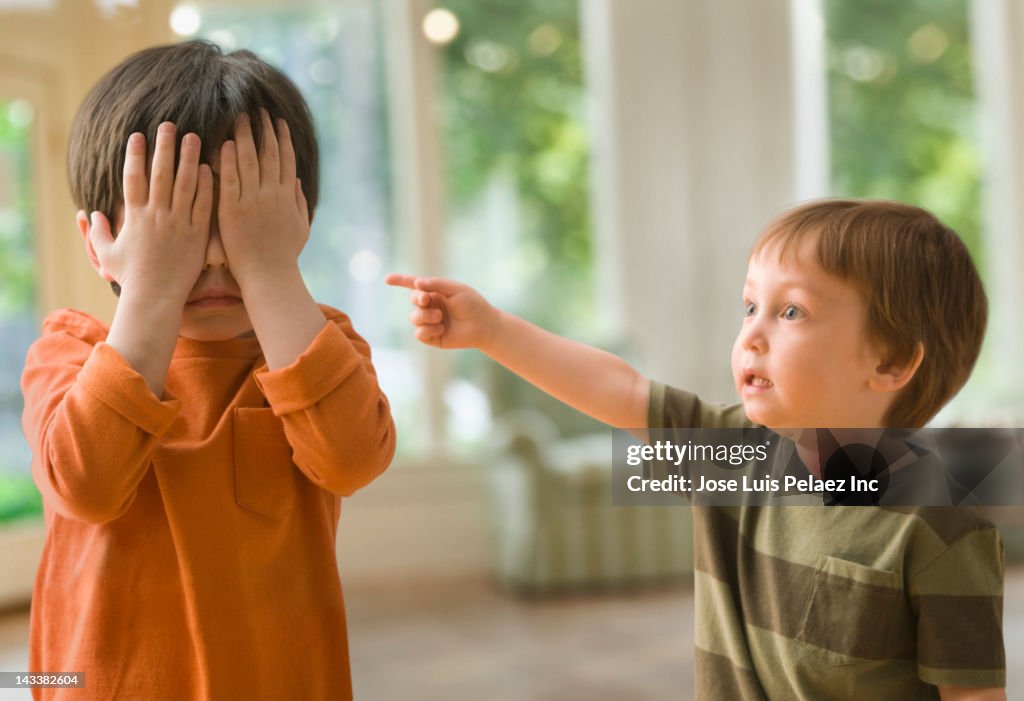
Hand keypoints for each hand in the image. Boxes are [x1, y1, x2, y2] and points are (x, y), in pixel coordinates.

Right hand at [88, 123, 212, 303]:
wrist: (155, 298)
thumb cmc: (131, 278)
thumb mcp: (107, 254)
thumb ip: (98, 232)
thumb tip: (90, 215)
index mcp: (135, 216)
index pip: (134, 177)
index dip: (135, 154)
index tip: (138, 135)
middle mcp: (157, 215)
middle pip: (161, 173)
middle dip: (164, 146)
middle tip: (169, 124)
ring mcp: (179, 223)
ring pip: (185, 184)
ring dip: (189, 158)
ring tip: (194, 137)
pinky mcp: (197, 234)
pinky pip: (203, 204)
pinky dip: (207, 185)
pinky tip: (211, 167)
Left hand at [218, 109, 309, 288]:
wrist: (269, 276)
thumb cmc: (284, 256)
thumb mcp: (301, 228)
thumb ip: (300, 203)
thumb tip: (298, 182)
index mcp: (287, 197)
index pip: (285, 161)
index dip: (282, 139)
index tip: (277, 122)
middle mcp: (272, 195)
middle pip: (269, 155)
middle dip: (264, 130)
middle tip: (258, 109)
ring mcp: (252, 201)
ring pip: (250, 161)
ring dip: (246, 137)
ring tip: (240, 116)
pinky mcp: (233, 210)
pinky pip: (230, 180)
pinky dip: (229, 161)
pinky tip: (226, 142)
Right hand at [385, 274, 499, 349]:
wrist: (484, 326)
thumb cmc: (473, 305)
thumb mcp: (455, 289)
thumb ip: (436, 284)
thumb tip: (416, 284)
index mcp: (436, 293)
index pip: (414, 286)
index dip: (400, 281)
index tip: (387, 279)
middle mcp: (431, 307)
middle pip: (413, 300)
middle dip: (418, 299)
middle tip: (427, 299)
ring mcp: (430, 322)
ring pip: (414, 317)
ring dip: (426, 316)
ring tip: (440, 317)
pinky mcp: (432, 337)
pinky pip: (419, 333)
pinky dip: (428, 329)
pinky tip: (441, 329)